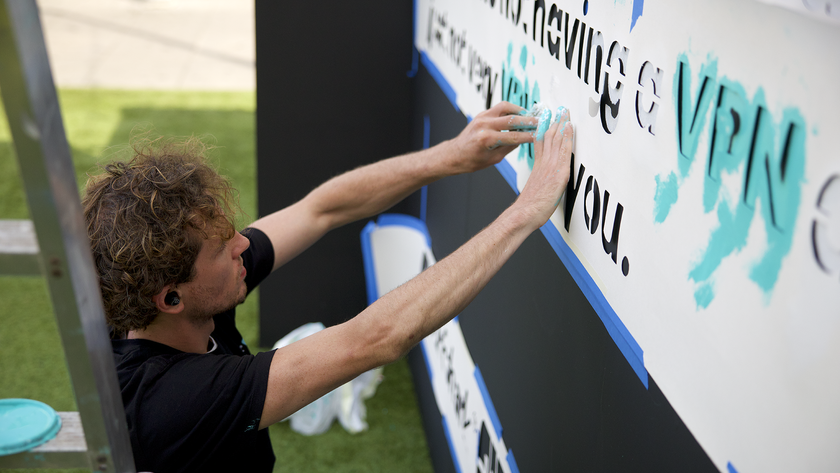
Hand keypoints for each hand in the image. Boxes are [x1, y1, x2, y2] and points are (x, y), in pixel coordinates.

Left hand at [444, 101, 537, 173]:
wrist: (454, 154)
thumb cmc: (471, 160)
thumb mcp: (494, 159)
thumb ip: (510, 147)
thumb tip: (524, 138)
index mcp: (486, 139)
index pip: (514, 136)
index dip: (529, 136)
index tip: (539, 135)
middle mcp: (484, 125)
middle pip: (512, 119)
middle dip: (528, 121)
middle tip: (540, 122)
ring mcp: (482, 117)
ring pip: (506, 107)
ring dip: (520, 111)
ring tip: (529, 117)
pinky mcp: (482, 114)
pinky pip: (499, 108)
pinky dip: (510, 110)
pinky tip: (518, 115)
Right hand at [517, 107, 573, 225]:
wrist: (525, 213)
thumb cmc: (529, 207)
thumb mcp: (532, 188)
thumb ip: (538, 179)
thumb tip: (542, 179)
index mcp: (538, 166)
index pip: (541, 142)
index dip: (545, 129)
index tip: (548, 118)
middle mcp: (544, 163)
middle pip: (549, 137)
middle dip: (554, 122)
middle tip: (559, 109)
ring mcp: (551, 166)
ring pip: (556, 140)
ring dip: (561, 124)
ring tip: (565, 112)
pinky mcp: (559, 172)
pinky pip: (564, 150)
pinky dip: (567, 137)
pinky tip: (569, 127)